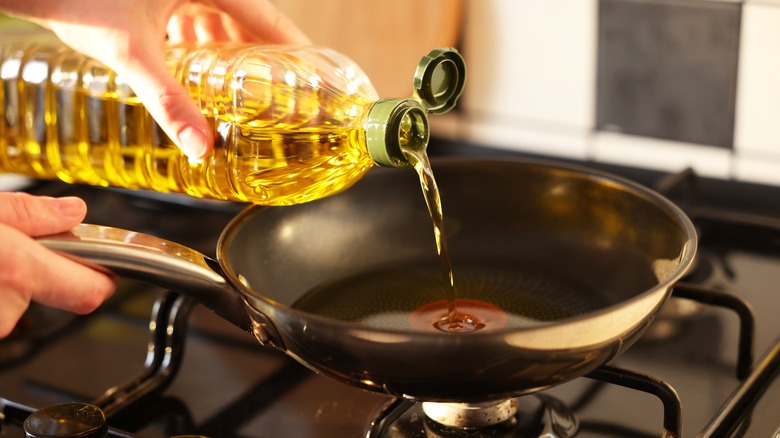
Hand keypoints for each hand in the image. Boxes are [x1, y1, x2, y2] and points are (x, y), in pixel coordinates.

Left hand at [0, 0, 309, 159]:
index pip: (270, 19)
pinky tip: (201, 72)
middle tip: (284, 96)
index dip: (298, 50)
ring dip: (233, 56)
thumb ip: (169, 102)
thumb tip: (200, 147)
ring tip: (245, 93)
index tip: (320, 76)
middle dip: (266, 61)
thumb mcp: (131, 53)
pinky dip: (204, 47)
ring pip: (223, 21)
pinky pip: (197, 19)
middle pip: (251, 22)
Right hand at [0, 193, 116, 337]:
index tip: (106, 266)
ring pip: (16, 303)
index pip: (90, 292)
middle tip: (18, 248)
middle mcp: (3, 310)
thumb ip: (29, 213)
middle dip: (40, 272)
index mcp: (16, 271)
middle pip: (49, 295)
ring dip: (8, 283)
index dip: (103, 279)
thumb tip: (71, 212)